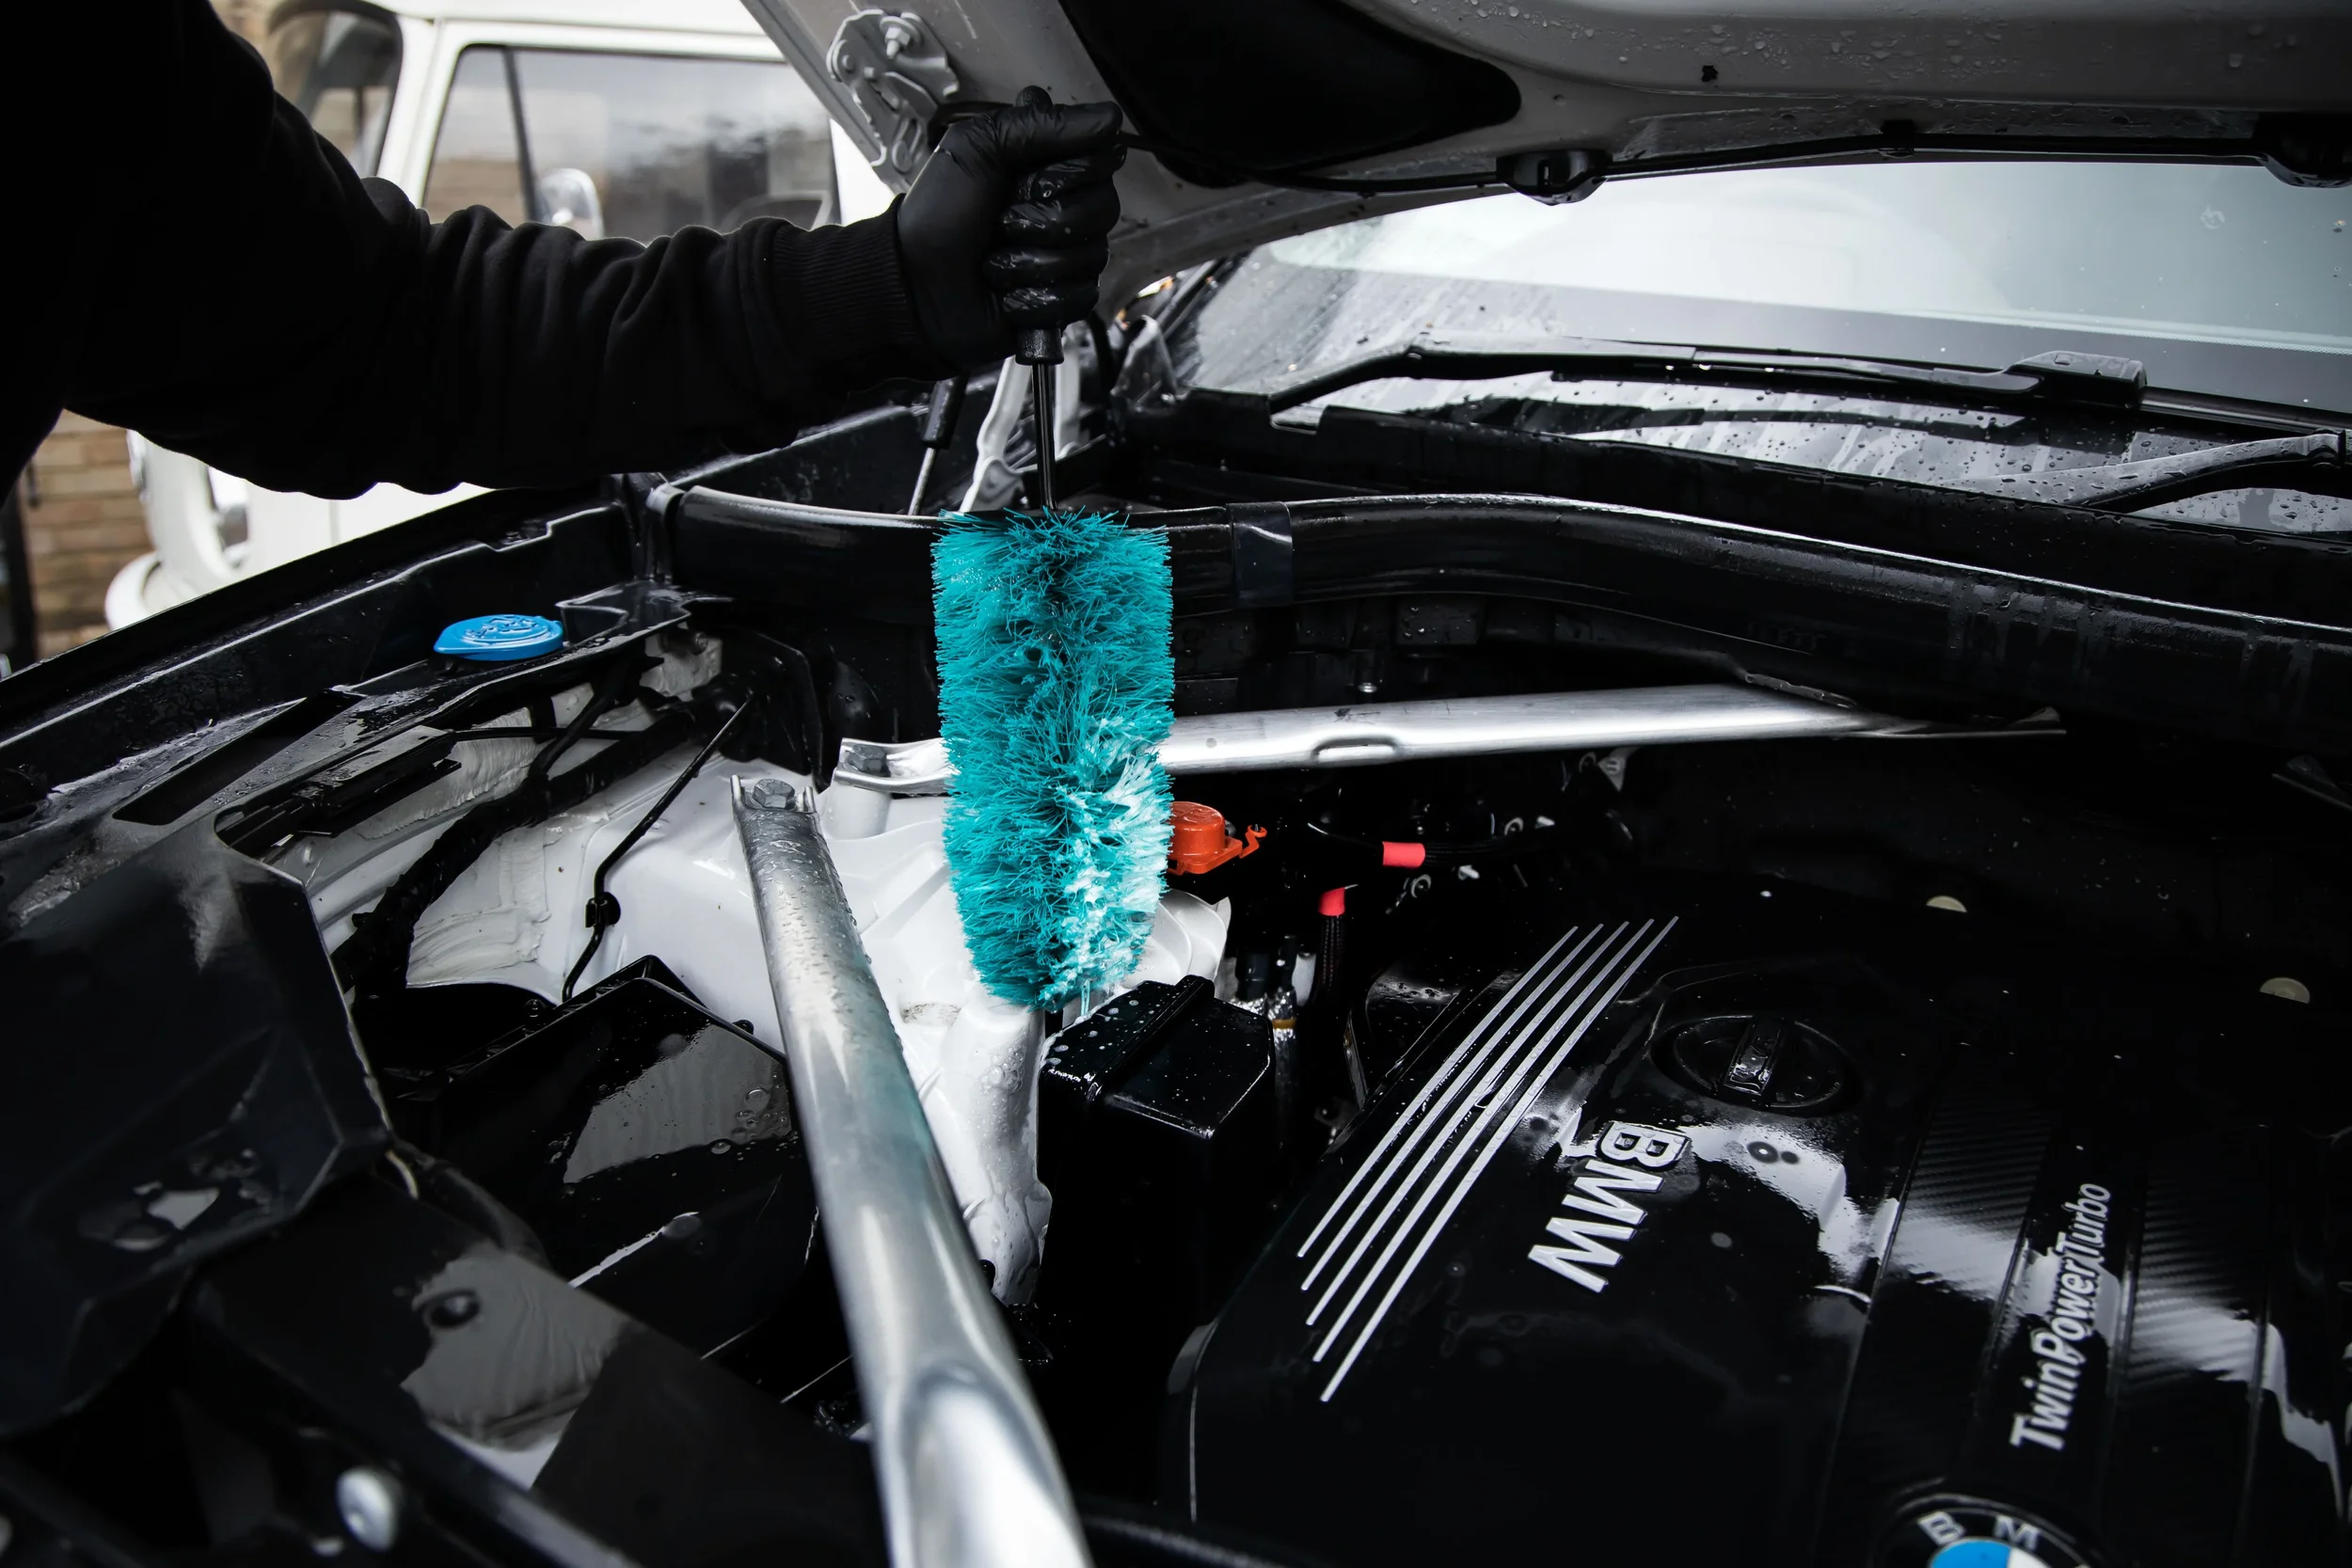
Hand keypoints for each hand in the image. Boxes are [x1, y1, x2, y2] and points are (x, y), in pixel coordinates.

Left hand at [896, 87, 1124, 370]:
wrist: (915, 284)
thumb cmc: (937, 215)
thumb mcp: (977, 146)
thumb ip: (1041, 125)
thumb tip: (1108, 116)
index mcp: (1048, 165)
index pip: (1101, 161)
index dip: (1066, 174)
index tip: (1024, 179)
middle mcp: (1064, 206)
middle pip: (1102, 210)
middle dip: (1042, 222)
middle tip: (1001, 222)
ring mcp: (1065, 254)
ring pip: (1088, 257)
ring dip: (1029, 262)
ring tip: (995, 260)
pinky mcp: (1062, 299)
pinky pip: (1077, 298)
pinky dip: (1035, 298)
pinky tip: (1007, 292)